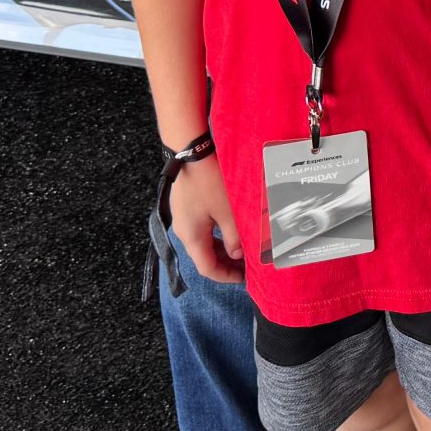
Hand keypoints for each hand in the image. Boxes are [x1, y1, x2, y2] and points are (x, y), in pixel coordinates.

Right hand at [167, 154, 243, 282]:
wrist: (191, 151)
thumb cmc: (210, 181)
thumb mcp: (228, 212)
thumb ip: (234, 238)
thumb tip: (238, 255)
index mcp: (192, 237)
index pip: (207, 269)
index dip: (227, 277)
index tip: (245, 279)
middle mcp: (184, 231)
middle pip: (204, 257)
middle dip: (226, 264)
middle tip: (247, 266)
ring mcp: (183, 218)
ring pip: (203, 243)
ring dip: (221, 250)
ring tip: (242, 250)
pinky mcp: (186, 206)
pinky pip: (201, 230)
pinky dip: (216, 236)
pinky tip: (230, 231)